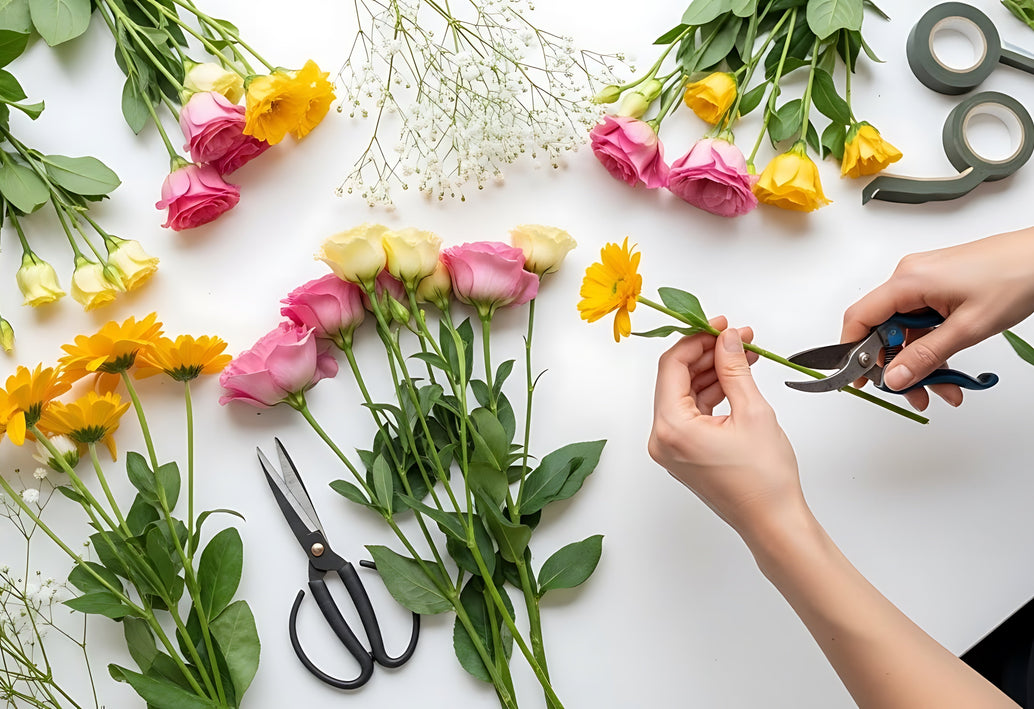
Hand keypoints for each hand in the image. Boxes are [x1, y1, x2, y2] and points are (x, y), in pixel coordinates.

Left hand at [648, 317, 802, 535]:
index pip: (672, 366)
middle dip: (707, 353)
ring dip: (712, 372)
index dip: (696, 339)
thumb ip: (734, 368)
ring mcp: (671, 448)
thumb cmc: (765, 480)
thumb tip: (727, 338)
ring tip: (744, 355)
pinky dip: (711, 393)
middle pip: (676, 378)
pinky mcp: (683, 453)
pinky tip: (735, 379)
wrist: (773, 522)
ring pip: (685, 394)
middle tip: (738, 337)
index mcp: (671, 427)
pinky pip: (691, 412)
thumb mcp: (752, 411)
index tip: (720, 324)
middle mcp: (662, 438)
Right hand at [843, 226, 1033, 409]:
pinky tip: (950, 368)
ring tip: (943, 388)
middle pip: (884, 330)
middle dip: (897, 366)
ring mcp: (924, 281)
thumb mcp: (968, 328)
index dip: (851, 352)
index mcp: (908, 281)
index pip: (860, 318)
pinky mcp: (938, 286)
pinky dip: (932, 346)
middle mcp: (910, 277)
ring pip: (906, 331)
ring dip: (920, 361)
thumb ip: (926, 356)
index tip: (857, 379)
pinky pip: (923, 322)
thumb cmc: (1016, 277)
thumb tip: (894, 377)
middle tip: (912, 393)